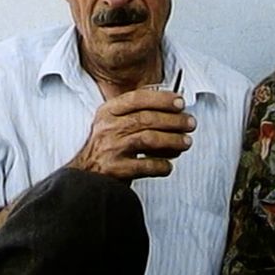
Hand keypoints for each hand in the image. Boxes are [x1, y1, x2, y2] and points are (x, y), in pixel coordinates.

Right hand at [67, 89, 195, 181]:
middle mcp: (108, 128)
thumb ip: (136, 113)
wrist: (84, 176)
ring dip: (172, 140)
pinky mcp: (115, 169)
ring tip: (186, 142)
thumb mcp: (113, 122)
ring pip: (148, 139)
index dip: (161, 99)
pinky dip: (161, 165)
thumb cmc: (106, 148)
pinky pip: (146, 165)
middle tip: (190, 123)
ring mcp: (111, 148)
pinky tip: (168, 165)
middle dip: (174, 120)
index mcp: (108, 112)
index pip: (137, 98)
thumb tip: (174, 108)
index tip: (180, 102)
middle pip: (147, 118)